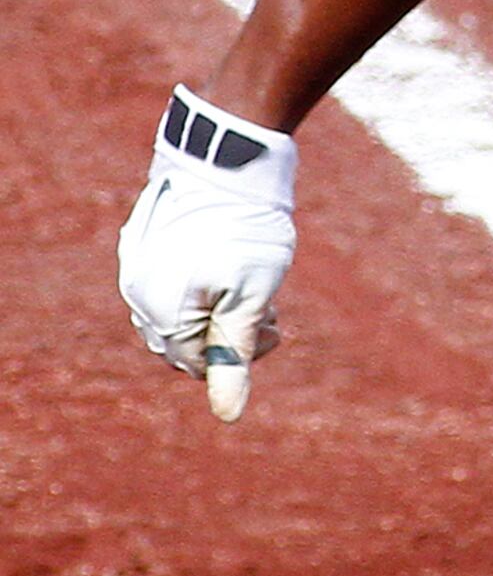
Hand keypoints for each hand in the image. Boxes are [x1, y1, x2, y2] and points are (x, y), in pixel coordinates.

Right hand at [118, 87, 298, 423]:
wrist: (229, 159)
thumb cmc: (247, 230)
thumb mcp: (253, 297)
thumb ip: (236, 355)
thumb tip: (229, 416)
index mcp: (161, 313)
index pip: (200, 363)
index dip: (243, 353)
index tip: (274, 326)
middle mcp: (137, 293)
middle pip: (185, 339)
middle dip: (228, 330)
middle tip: (266, 306)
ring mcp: (136, 264)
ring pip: (178, 310)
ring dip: (215, 307)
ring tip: (251, 281)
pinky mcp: (144, 241)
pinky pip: (169, 279)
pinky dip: (201, 282)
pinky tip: (227, 260)